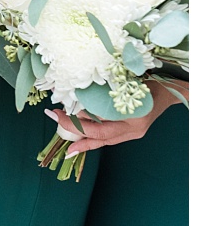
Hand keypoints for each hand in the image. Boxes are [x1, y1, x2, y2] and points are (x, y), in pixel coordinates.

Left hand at [47, 80, 184, 154]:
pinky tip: (78, 141)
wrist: (169, 91)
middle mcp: (133, 129)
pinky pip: (108, 139)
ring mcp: (133, 134)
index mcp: (132, 116)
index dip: (78, 122)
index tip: (59, 113)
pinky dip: (92, 139)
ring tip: (62, 133)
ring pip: (103, 141)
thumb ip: (105, 92)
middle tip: (56, 120)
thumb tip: (75, 96)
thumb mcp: (126, 84)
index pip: (100, 125)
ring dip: (81, 138)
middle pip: (100, 136)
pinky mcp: (130, 133)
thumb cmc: (148, 84)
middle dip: (75, 131)